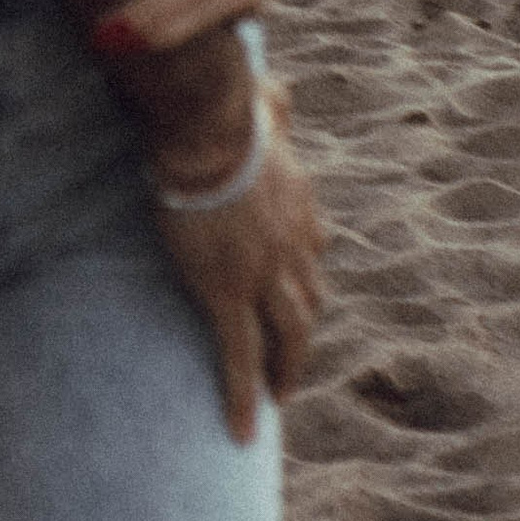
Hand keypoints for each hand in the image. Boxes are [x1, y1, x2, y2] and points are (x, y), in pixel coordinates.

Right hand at [152, 99, 323, 444]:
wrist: (206, 132)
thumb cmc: (226, 112)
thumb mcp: (262, 106)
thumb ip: (275, 105)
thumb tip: (282, 89)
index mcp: (298, 204)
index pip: (313, 252)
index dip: (305, 278)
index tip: (295, 294)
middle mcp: (292, 246)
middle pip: (309, 304)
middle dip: (303, 337)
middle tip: (292, 363)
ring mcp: (263, 275)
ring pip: (287, 337)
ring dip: (286, 370)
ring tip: (277, 398)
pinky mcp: (229, 294)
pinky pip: (240, 356)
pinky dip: (244, 396)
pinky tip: (243, 431)